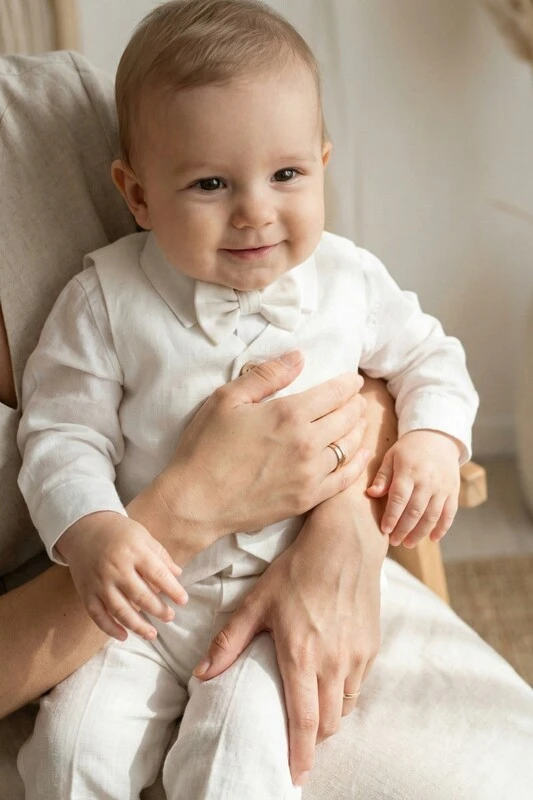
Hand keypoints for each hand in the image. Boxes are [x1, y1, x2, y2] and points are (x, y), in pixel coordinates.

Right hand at [56, 511, 187, 640]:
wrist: (84, 528)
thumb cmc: (119, 532)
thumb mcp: (143, 536)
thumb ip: (161, 556)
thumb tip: (178, 575)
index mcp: (134, 551)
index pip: (158, 574)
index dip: (173, 590)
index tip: (183, 601)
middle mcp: (116, 568)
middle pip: (141, 595)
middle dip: (158, 610)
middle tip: (170, 617)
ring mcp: (100, 582)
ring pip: (120, 610)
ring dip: (137, 626)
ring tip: (152, 634)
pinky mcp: (86, 592)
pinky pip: (97, 615)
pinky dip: (110, 628)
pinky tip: (124, 636)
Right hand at [155, 351, 369, 544]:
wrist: (197, 501)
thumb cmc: (206, 447)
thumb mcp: (227, 399)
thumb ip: (266, 375)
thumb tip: (299, 357)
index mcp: (289, 414)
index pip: (334, 393)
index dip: (348, 384)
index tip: (353, 380)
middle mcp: (307, 443)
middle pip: (347, 418)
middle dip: (355, 404)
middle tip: (355, 399)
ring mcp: (310, 474)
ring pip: (349, 446)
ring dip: (358, 430)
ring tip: (358, 421)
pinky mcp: (307, 499)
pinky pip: (344, 479)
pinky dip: (357, 463)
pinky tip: (361, 454)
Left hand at [192, 492, 384, 787]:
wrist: (346, 542)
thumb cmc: (297, 569)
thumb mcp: (258, 601)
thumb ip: (230, 640)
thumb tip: (202, 673)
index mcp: (302, 655)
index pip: (303, 722)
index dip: (299, 754)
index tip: (294, 774)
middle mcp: (334, 662)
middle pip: (328, 723)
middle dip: (312, 739)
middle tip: (296, 740)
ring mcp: (357, 655)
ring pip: (346, 707)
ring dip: (330, 717)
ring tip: (312, 711)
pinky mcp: (372, 645)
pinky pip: (359, 684)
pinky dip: (345, 693)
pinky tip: (331, 680)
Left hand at [367, 429, 460, 546]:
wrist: (438, 437)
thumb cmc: (409, 449)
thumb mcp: (392, 456)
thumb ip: (383, 476)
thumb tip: (372, 494)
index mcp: (409, 471)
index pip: (399, 498)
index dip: (391, 516)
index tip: (384, 530)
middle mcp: (427, 480)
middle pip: (415, 511)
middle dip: (404, 529)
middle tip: (394, 541)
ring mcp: (442, 487)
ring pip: (432, 516)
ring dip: (420, 533)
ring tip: (408, 543)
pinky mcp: (453, 491)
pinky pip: (449, 514)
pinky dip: (442, 528)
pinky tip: (433, 538)